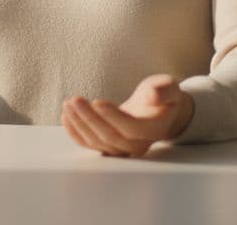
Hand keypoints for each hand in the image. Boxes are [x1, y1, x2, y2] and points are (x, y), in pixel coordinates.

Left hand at [61, 74, 193, 157]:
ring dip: (79, 124)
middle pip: (110, 137)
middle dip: (90, 118)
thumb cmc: (162, 97)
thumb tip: (155, 94)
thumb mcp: (169, 88)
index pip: (131, 128)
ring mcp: (122, 149)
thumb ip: (164, 90)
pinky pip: (90, 145)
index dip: (113, 117)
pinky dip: (75, 133)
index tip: (96, 101)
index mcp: (153, 129)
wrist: (158, 113)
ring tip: (68, 104)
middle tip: (75, 100)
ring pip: (97, 142)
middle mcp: (138, 144)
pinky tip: (66, 116)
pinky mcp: (109, 147)